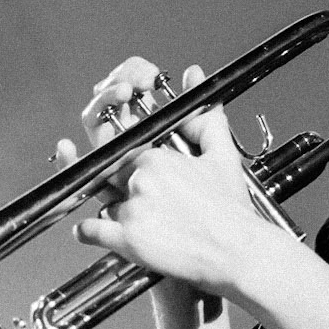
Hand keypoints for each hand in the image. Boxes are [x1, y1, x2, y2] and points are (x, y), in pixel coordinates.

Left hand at [53, 60, 262, 316]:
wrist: (240, 254)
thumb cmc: (232, 210)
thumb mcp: (221, 155)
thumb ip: (203, 115)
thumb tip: (193, 75)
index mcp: (155, 157)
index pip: (123, 150)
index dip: (127, 160)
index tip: (136, 171)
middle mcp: (138, 180)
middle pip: (111, 177)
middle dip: (123, 186)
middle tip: (145, 200)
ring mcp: (130, 210)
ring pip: (104, 203)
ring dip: (115, 211)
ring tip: (144, 222)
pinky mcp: (126, 241)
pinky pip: (90, 230)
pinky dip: (88, 233)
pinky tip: (98, 234)